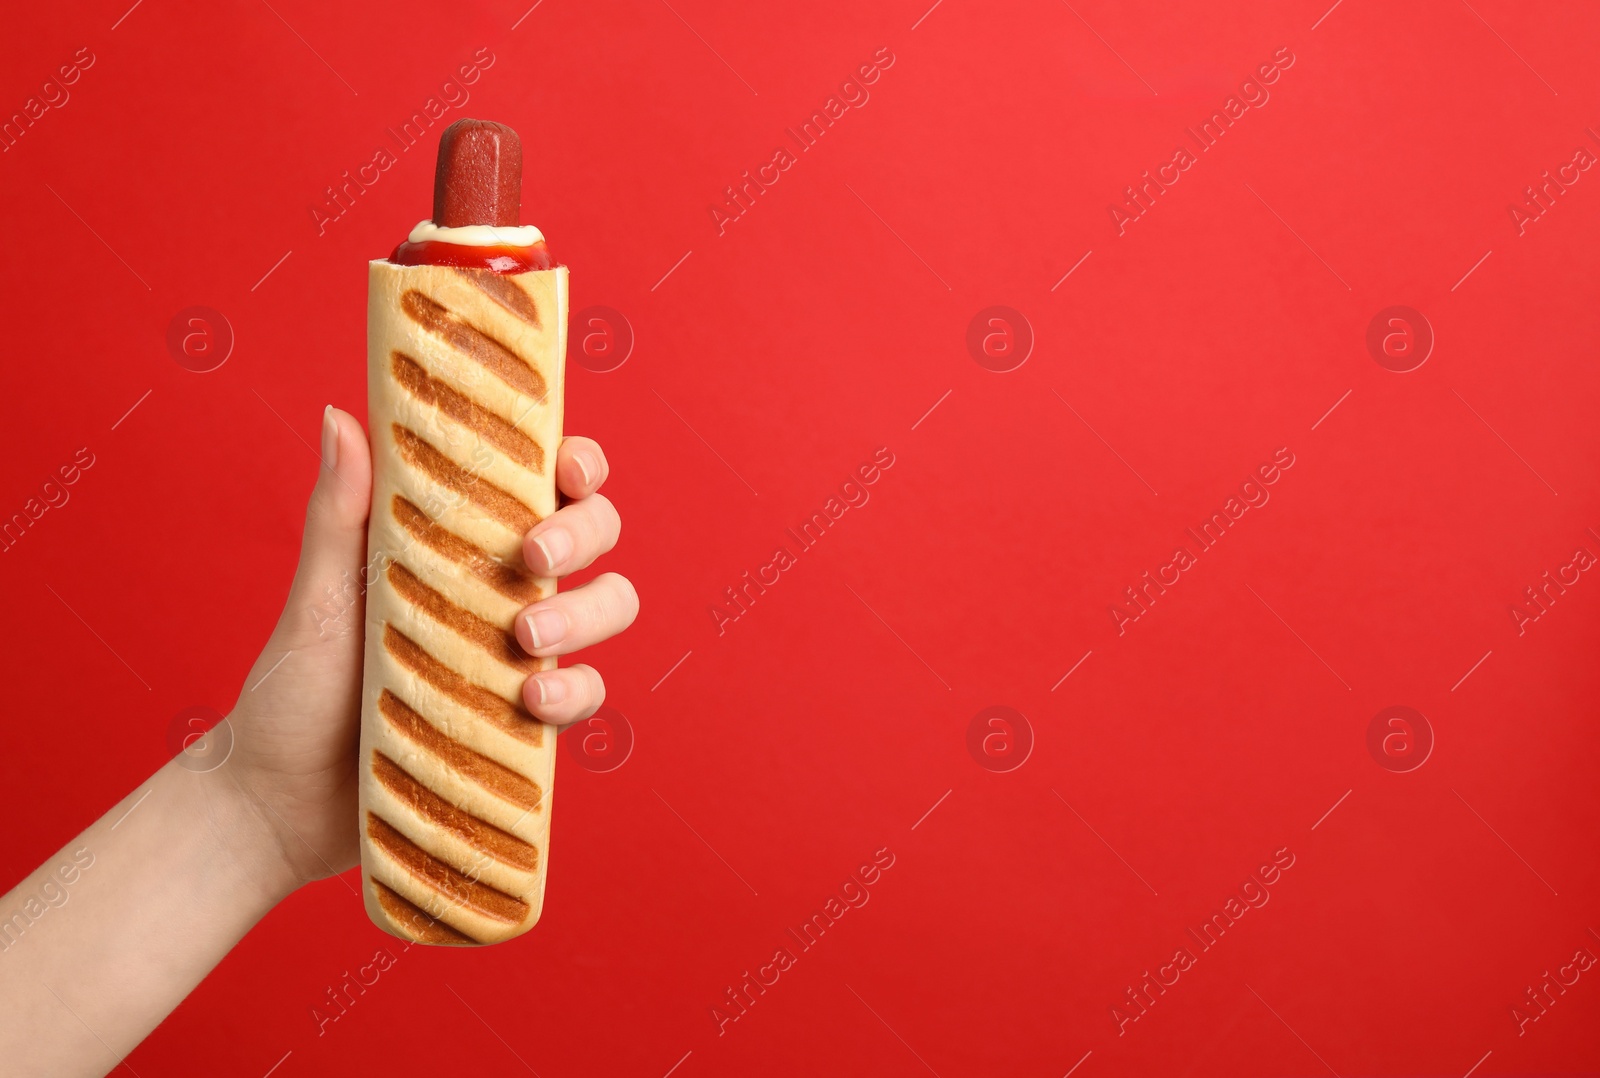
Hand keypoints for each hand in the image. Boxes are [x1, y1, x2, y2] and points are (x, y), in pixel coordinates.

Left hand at [222, 407, 636, 893]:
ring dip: (587, 612)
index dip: (576, 464)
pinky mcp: (527, 719)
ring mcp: (522, 653)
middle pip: (598, 533)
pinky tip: (530, 702)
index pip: (542, 481)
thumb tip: (340, 416)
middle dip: (584, 534)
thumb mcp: (316, 598)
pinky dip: (575, 692)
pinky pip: (587, 693)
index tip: (565, 467)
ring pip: (610, 605)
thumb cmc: (291, 690)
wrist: (279, 804)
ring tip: (526, 638)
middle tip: (531, 557)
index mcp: (459, 541)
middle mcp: (502, 588)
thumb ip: (339, 513)